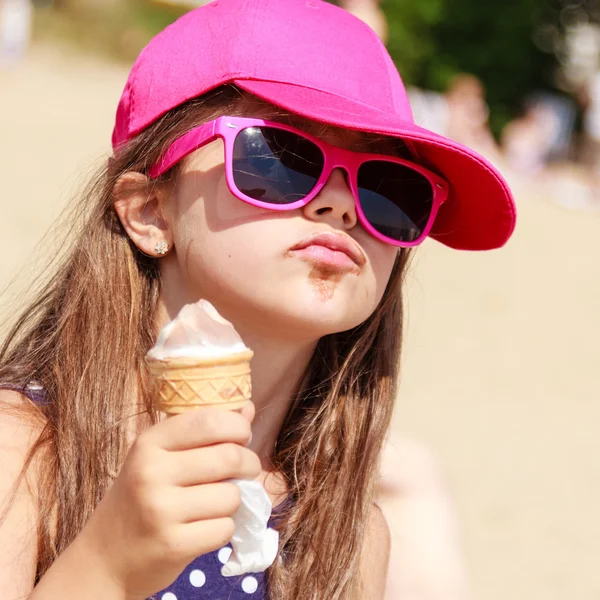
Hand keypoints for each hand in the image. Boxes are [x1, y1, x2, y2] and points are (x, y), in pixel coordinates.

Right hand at [78, 403, 260, 598]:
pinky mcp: (173, 544)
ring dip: (234, 500)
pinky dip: (223, 528)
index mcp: (150, 443)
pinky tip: (204, 527)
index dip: (238, 427)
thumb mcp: (161, 456)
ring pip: (231, 496)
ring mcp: (161, 510)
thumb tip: (248, 408)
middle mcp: (152, 472)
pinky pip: (224, 529)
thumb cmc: (141, 497)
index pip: (210, 421)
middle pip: (229, 457)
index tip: (242, 437)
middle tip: (246, 470)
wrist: (104, 558)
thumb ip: (204, 431)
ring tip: (217, 502)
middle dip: (249, 464)